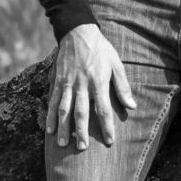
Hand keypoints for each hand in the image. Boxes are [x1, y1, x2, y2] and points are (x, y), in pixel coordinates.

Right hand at [46, 24, 133, 149]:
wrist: (78, 32)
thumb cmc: (101, 50)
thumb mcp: (116, 64)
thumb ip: (123, 86)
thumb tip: (132, 106)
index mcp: (98, 81)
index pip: (103, 108)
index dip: (106, 126)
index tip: (109, 141)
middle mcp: (81, 85)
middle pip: (81, 112)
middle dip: (81, 131)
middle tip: (81, 148)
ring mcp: (67, 84)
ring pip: (63, 109)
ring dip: (63, 128)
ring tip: (62, 144)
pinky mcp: (56, 81)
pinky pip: (52, 101)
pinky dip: (50, 116)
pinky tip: (48, 130)